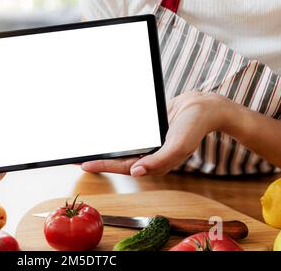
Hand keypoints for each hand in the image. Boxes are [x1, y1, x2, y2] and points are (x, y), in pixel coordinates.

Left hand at [81, 91, 230, 175]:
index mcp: (155, 162)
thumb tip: (136, 173)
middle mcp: (149, 155)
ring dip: (105, 148)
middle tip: (76, 158)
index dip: (103, 166)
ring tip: (86, 147)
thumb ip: (159, 160)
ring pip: (121, 149)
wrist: (203, 107)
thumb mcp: (179, 144)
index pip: (123, 167)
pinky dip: (115, 137)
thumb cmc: (194, 126)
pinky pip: (128, 136)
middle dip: (98, 159)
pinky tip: (104, 135)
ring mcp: (148, 145)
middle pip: (118, 160)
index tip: (84, 165)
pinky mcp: (148, 133)